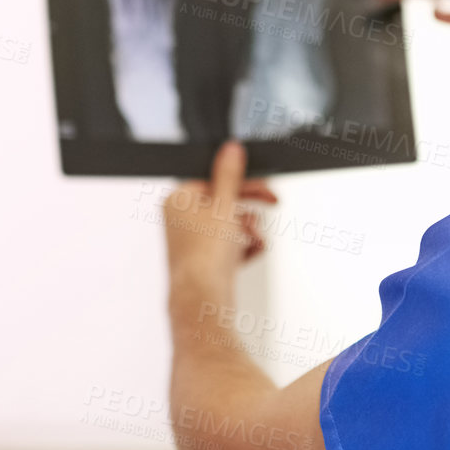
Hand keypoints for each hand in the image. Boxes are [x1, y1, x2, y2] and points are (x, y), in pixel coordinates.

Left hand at [164, 142, 276, 288]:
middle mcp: (181, 221)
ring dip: (248, 228)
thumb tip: (231, 149)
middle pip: (224, 202)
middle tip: (271, 201)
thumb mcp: (223, 204)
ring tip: (256, 237)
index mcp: (178, 201)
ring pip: (229, 225)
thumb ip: (229, 174)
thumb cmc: (204, 256)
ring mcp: (193, 243)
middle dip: (248, 206)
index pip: (214, 179)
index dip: (242, 182)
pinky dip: (244, 246)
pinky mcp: (205, 262)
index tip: (263, 186)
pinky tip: (254, 249)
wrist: (203, 300)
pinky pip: (230, 246)